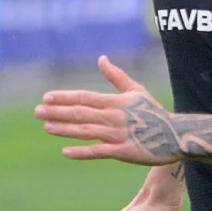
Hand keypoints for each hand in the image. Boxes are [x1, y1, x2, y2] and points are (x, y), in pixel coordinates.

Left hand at [34, 55, 181, 165]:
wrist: (175, 136)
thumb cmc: (154, 112)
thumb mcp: (136, 91)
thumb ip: (116, 76)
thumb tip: (101, 58)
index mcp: (116, 102)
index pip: (85, 97)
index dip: (65, 97)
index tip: (46, 97)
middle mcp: (114, 117)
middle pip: (80, 113)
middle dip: (57, 112)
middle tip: (37, 112)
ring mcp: (118, 135)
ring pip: (85, 131)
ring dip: (64, 129)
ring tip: (46, 127)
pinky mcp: (123, 152)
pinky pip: (98, 152)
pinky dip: (82, 152)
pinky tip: (66, 152)